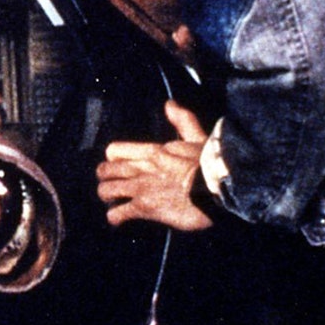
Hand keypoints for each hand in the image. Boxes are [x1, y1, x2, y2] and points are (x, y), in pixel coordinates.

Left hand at [96, 100, 212, 230]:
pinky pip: (117, 213)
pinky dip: (115, 218)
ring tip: (113, 202)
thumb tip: (170, 104)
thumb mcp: (197, 137)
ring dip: (107, 197)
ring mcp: (140, 188)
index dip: (112, 159)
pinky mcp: (144, 208)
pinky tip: (118, 220)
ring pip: (105, 190)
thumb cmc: (211, 165)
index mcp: (152, 151)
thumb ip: (182, 120)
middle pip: (105, 170)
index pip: (114, 150)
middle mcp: (141, 168)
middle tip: (112, 185)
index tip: (118, 165)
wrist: (218, 188)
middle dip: (105, 178)